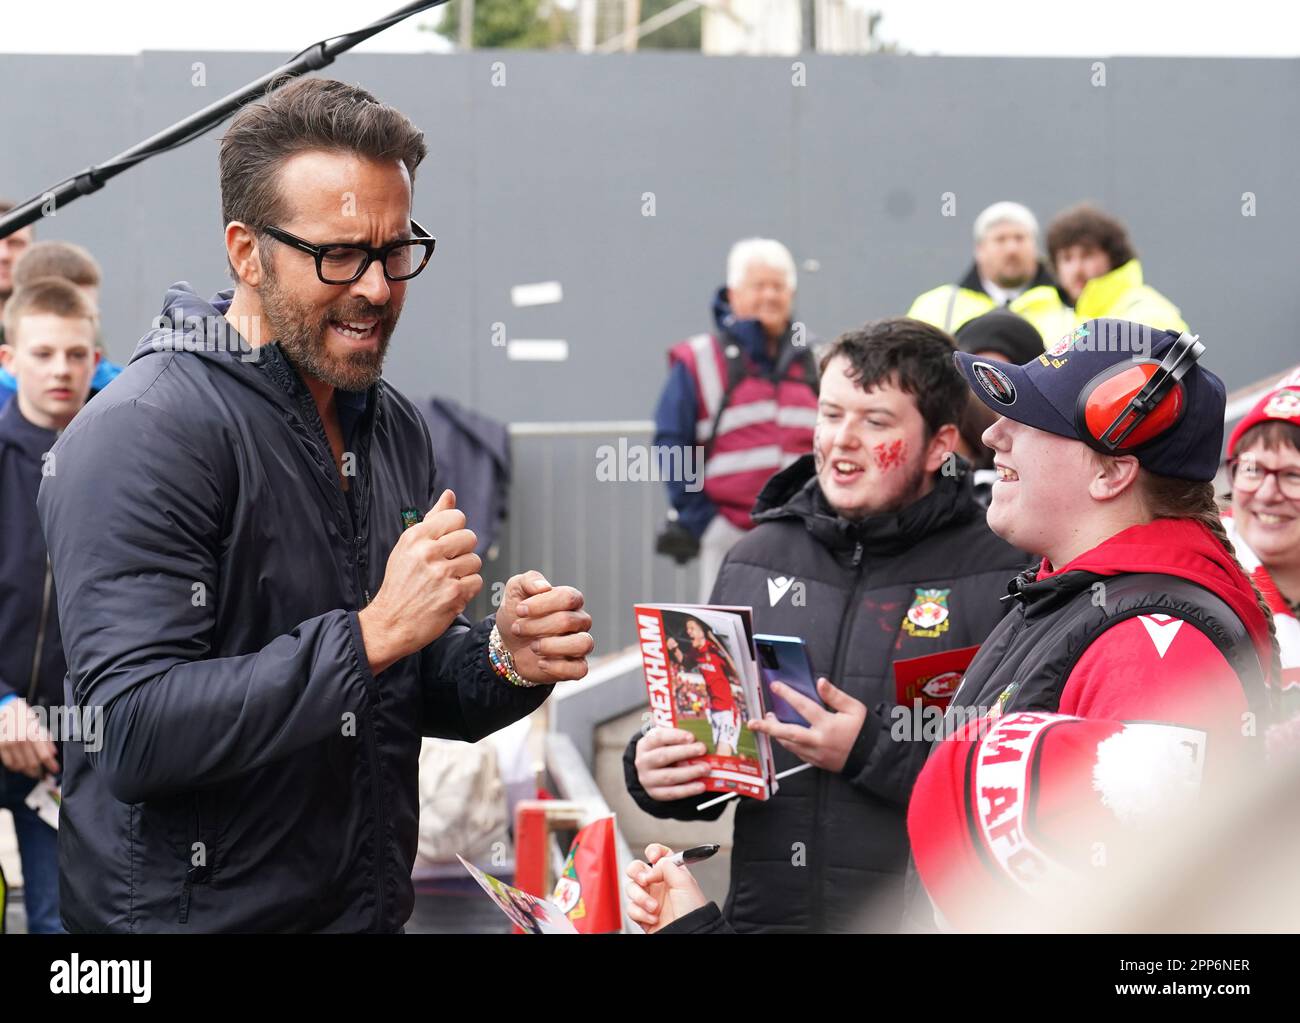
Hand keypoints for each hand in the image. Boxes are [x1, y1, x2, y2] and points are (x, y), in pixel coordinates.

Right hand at [0, 698, 59, 778]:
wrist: (6, 709)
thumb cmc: (23, 715)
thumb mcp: (38, 724)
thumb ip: (46, 739)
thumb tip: (53, 753)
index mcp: (33, 733)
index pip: (44, 756)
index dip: (51, 765)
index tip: (55, 770)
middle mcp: (21, 740)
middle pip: (33, 763)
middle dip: (40, 771)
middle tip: (44, 774)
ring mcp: (9, 744)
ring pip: (21, 766)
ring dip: (28, 770)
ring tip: (33, 770)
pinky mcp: (0, 746)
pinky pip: (10, 763)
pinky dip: (17, 768)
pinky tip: (21, 766)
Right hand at [358, 489, 482, 673]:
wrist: (389, 623)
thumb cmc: (400, 584)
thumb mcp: (408, 547)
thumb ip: (432, 520)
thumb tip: (449, 495)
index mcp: (415, 537)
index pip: (456, 517)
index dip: (456, 531)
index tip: (446, 544)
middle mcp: (428, 552)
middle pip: (469, 537)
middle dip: (463, 551)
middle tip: (447, 564)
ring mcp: (442, 573)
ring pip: (475, 560)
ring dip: (465, 572)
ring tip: (447, 581)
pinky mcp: (454, 594)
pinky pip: (477, 581)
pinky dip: (467, 590)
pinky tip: (451, 593)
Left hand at [495, 570, 593, 683]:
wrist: (508, 645)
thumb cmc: (517, 616)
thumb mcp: (515, 591)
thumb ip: (528, 580)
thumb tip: (544, 586)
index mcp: (570, 600)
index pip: (568, 597)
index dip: (542, 603)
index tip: (519, 610)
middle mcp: (579, 621)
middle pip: (569, 621)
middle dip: (537, 626)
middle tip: (517, 628)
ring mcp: (579, 644)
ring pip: (583, 644)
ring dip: (552, 646)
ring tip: (533, 647)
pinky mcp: (576, 666)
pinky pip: (580, 669)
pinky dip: (558, 667)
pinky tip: (541, 663)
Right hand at [624, 843, 707, 932]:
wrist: (688, 933)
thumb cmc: (693, 911)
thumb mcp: (685, 882)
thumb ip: (666, 867)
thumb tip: (651, 867)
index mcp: (671, 873)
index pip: (658, 854)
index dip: (653, 851)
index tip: (653, 856)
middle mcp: (658, 884)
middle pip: (637, 868)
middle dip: (636, 872)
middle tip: (644, 880)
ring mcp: (649, 899)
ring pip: (631, 888)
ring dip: (641, 898)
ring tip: (654, 908)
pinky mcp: (642, 915)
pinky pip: (631, 908)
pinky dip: (640, 913)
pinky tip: (653, 918)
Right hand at [634, 726, 710, 800]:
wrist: (650, 770)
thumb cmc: (664, 750)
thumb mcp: (666, 740)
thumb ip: (679, 737)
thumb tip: (702, 735)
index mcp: (645, 744)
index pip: (658, 737)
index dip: (675, 736)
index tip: (691, 737)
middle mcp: (643, 761)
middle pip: (663, 756)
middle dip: (685, 752)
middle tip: (702, 749)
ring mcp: (648, 779)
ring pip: (669, 776)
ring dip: (689, 772)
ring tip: (705, 768)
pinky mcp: (655, 793)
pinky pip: (672, 793)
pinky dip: (688, 790)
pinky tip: (701, 786)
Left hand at [746, 677, 866, 772]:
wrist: (870, 758)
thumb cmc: (863, 732)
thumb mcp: (854, 709)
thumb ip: (835, 695)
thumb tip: (820, 682)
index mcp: (828, 725)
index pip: (804, 707)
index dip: (788, 695)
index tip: (775, 686)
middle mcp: (818, 740)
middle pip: (788, 733)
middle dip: (768, 726)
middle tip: (753, 722)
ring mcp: (815, 753)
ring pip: (789, 744)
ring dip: (775, 733)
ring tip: (767, 721)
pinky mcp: (814, 762)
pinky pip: (796, 752)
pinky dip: (787, 742)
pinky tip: (783, 734)